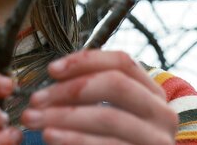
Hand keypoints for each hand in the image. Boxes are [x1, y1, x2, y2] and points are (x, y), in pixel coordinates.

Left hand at [21, 49, 177, 144]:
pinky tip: (51, 136)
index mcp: (153, 93)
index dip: (85, 61)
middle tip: (36, 99)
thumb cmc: (114, 142)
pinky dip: (74, 139)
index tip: (52, 69)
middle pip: (115, 84)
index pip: (123, 62)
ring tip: (34, 119)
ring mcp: (156, 140)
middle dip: (70, 89)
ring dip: (64, 116)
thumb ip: (93, 92)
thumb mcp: (113, 112)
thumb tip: (55, 74)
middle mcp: (162, 114)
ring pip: (108, 116)